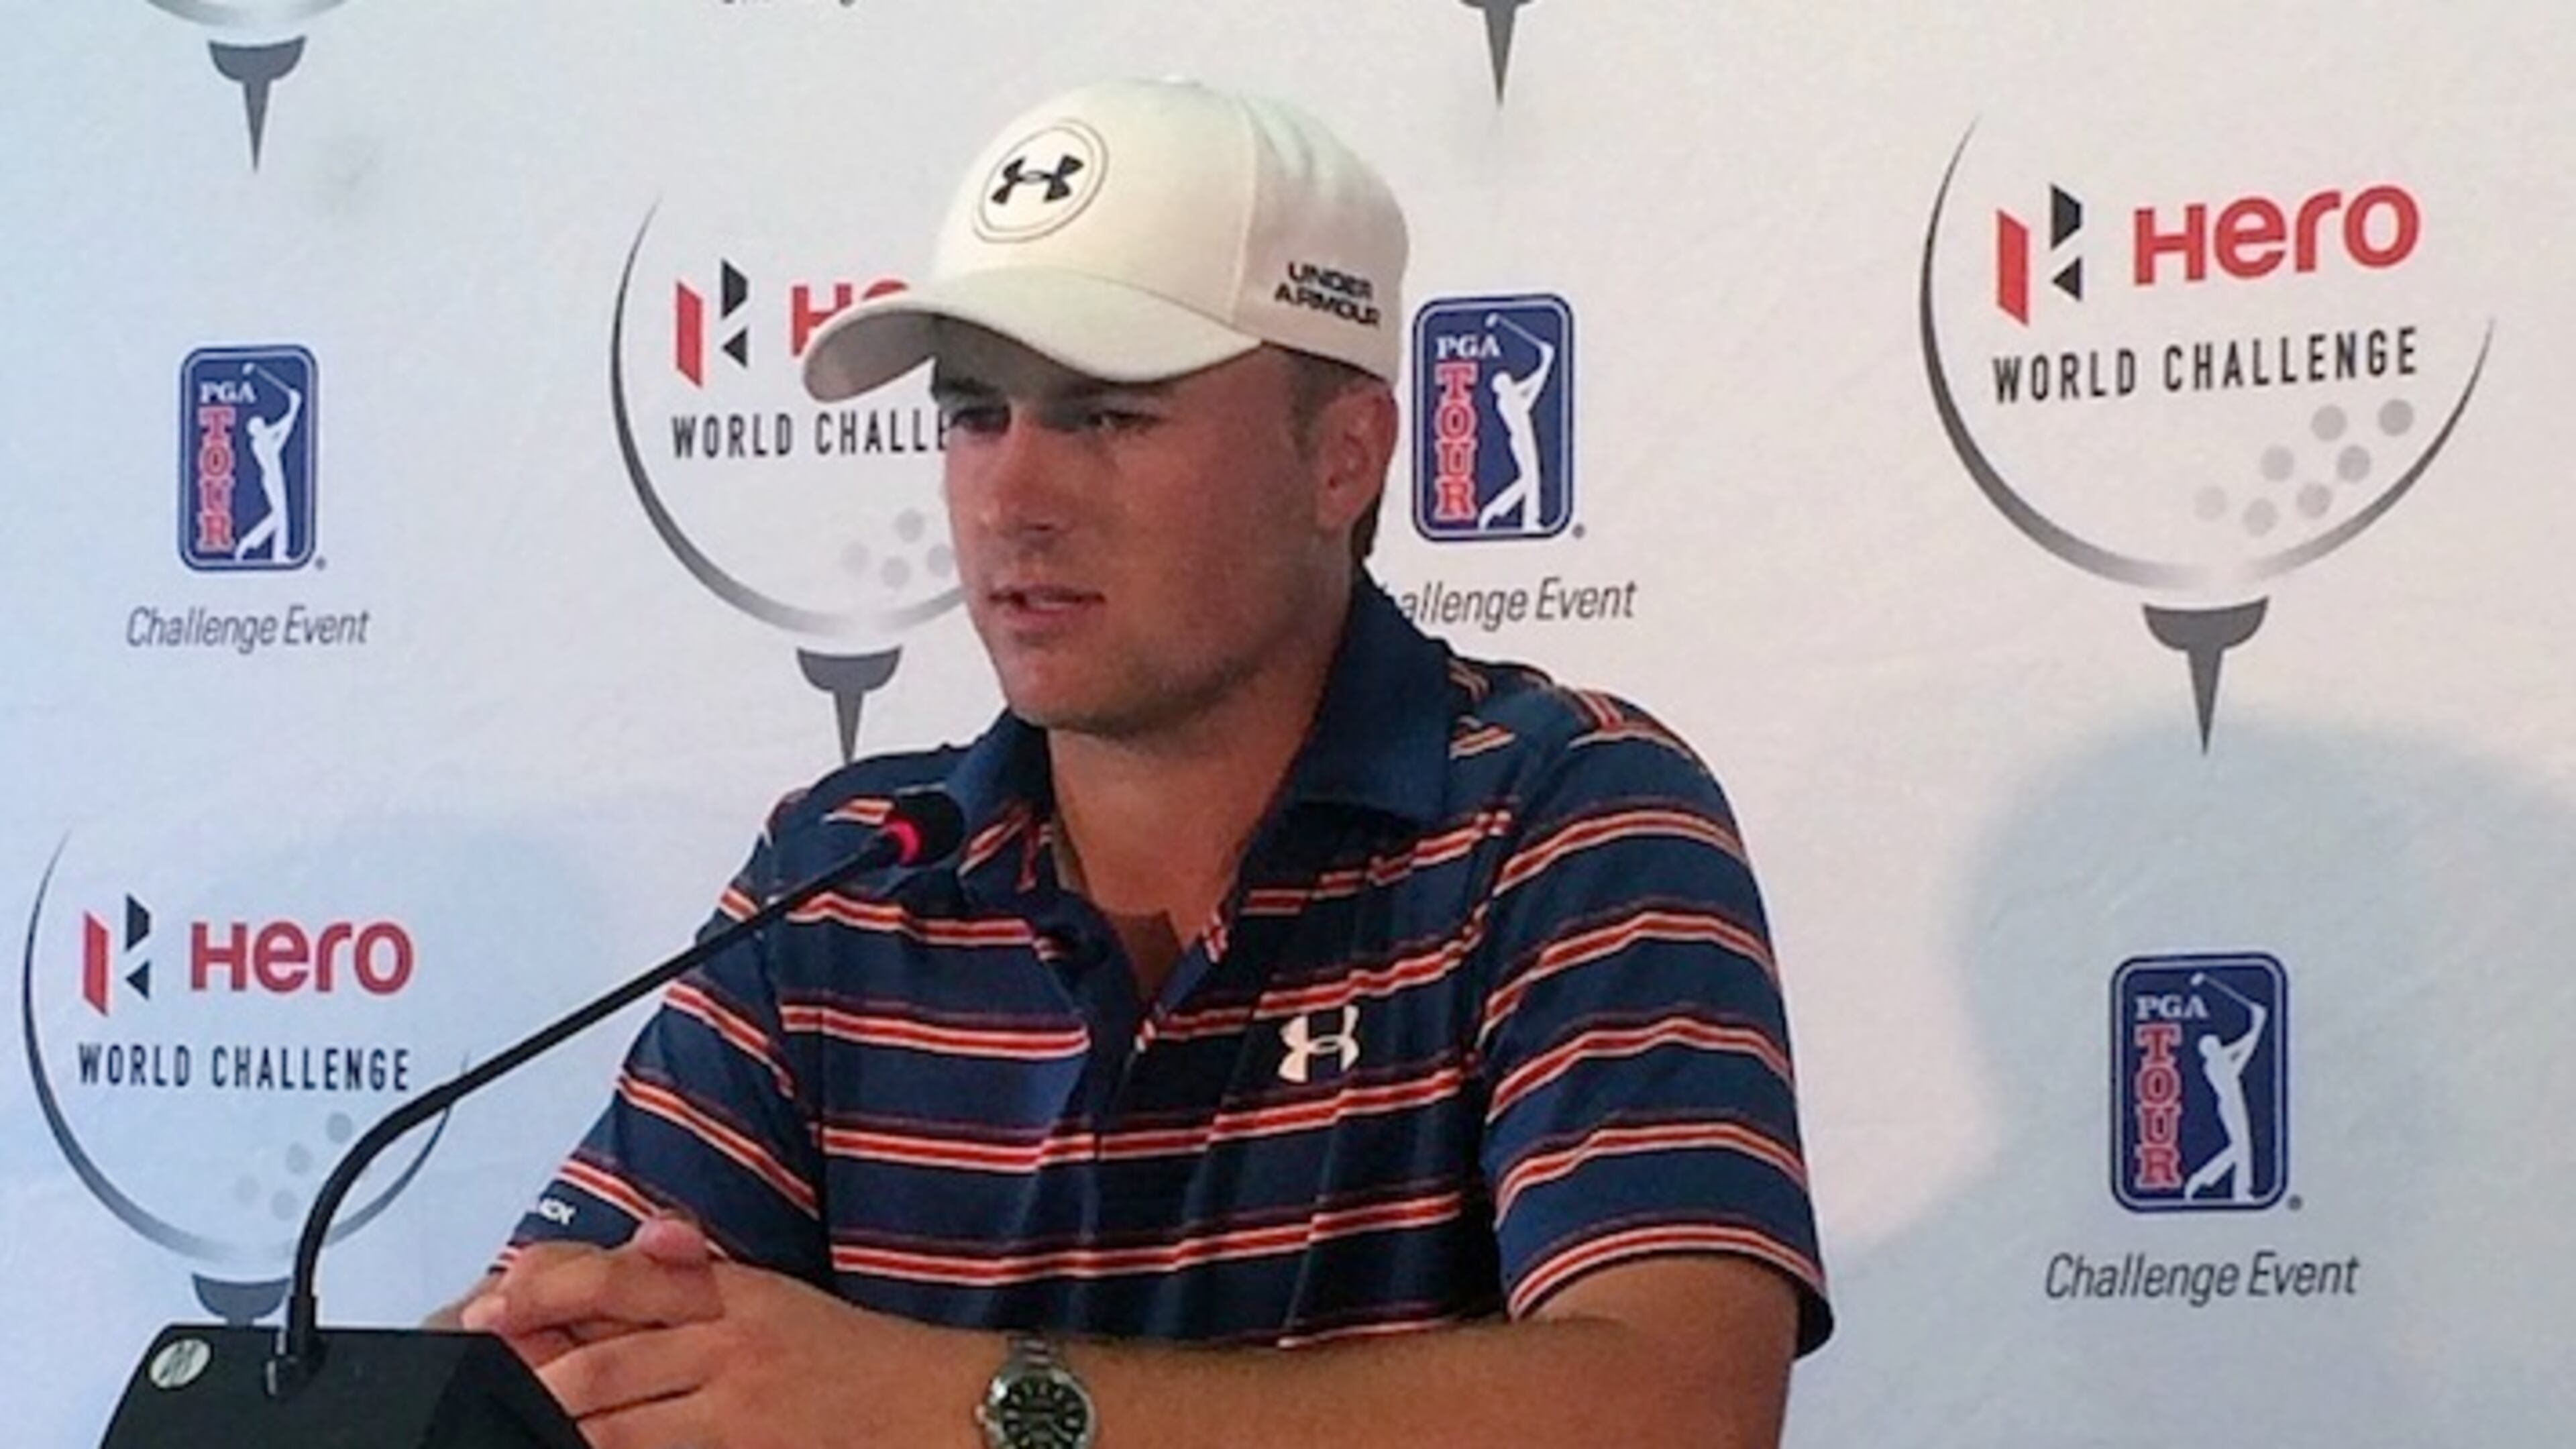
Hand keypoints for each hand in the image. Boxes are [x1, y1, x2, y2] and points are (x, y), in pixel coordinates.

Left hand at [474, 1219, 996, 1447]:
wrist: (940, 1405)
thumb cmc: (851, 1358)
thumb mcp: (773, 1299)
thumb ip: (693, 1283)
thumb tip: (630, 1250)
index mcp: (732, 1290)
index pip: (621, 1278)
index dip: (546, 1288)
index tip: (487, 1304)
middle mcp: (729, 1341)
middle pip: (602, 1359)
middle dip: (531, 1378)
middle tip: (478, 1388)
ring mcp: (736, 1408)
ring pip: (614, 1423)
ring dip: (555, 1428)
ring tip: (512, 1431)